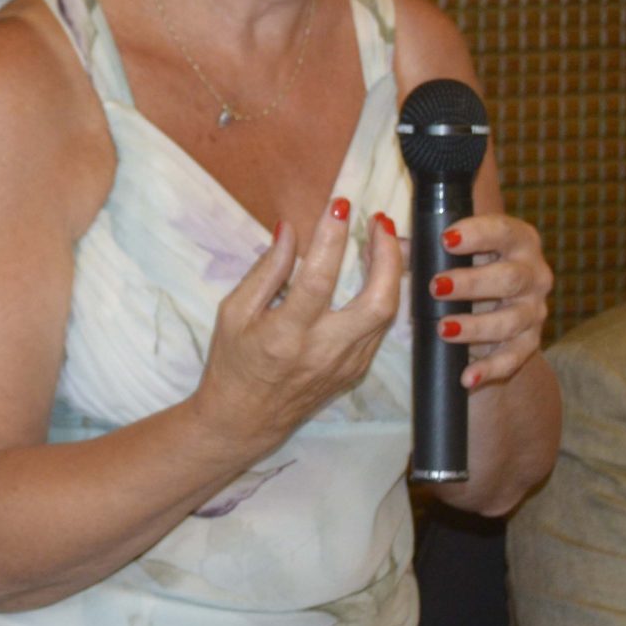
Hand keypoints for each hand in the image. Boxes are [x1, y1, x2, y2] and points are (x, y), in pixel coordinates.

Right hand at [192, 197, 406, 455]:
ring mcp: (346, 365)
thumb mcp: (232, 312)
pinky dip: (385, 295)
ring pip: (388, 315)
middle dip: (387, 256)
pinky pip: (380, 328)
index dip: (332, 239)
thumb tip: (290, 230)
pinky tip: (379, 272)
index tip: (339, 205)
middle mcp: (324, 352)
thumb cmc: (232, 362)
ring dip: (393, 272)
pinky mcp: (356, 371)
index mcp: (286, 335)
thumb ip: (266, 271)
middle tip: (380, 222)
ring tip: (384, 239)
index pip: (319, 280)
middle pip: (377, 302)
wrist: (243, 420)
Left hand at [426, 209, 550, 388]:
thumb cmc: (468, 267)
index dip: (477, 234)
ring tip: (443, 329)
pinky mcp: (529, 343)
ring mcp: (533, 311)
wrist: (494, 305)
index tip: (446, 239)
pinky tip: (467, 377)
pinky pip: (512, 359)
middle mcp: (534, 274)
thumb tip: (382, 232)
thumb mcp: (450, 253)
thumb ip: (419, 246)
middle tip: (436, 287)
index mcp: (518, 241)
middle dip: (472, 283)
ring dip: (476, 326)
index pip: (503, 231)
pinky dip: (489, 369)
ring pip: (510, 320)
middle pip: (509, 278)